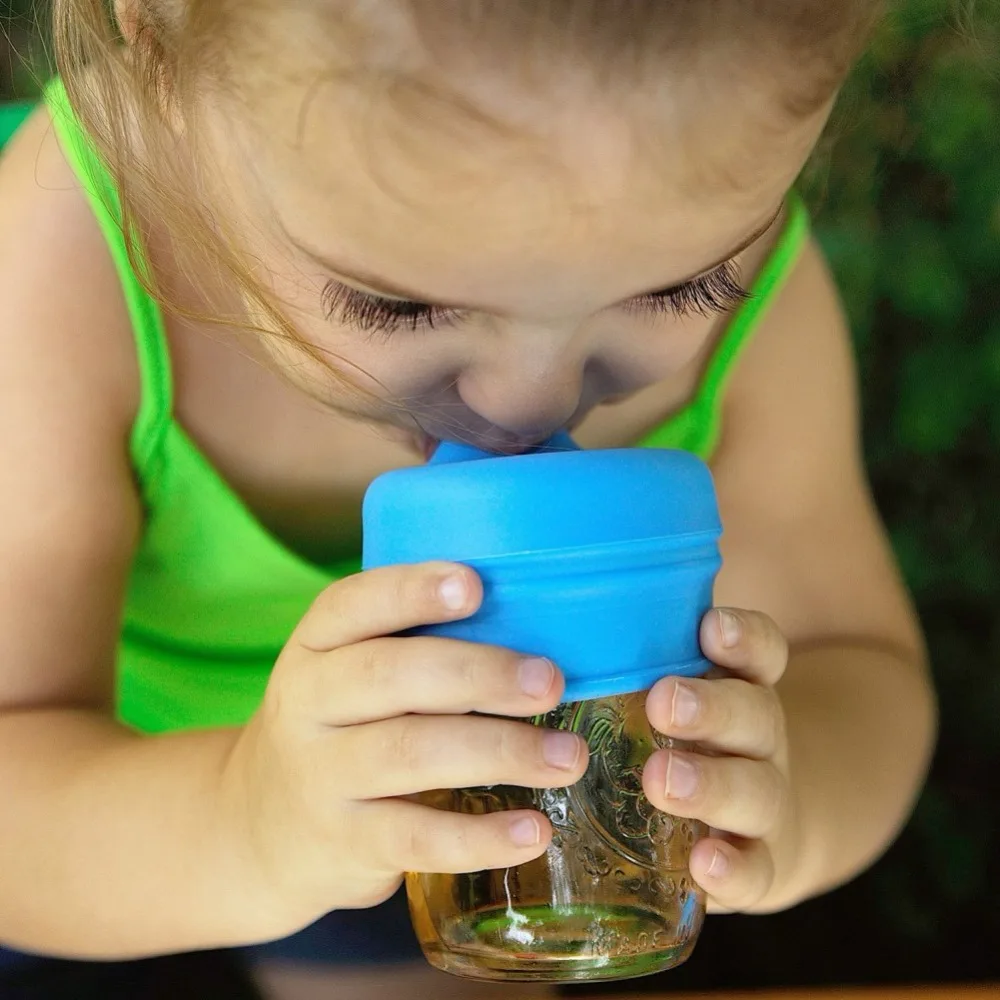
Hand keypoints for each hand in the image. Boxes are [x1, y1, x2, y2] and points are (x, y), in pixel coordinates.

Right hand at [218, 562, 587, 936]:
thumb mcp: (348, 674)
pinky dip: (480, 836)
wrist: (259, 828)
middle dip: (479, 674)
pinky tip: (535, 830)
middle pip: (391, 676)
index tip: (474, 585)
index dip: (412, 590)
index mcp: (316, 646)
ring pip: (411, 753)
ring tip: (567, 756)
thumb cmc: (340, 727)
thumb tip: (534, 622)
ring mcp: (320, 775)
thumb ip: (414, 646)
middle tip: (550, 681)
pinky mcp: (342, 843)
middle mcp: (307, 703)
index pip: (353, 604)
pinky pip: (416, 837)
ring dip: (500, 751)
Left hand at [642, 608, 797, 913]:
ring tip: (663, 780)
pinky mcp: (760, 865)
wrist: (758, 826)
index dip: (742, 637)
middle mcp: (759, 740)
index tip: (709, 626)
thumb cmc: (687, 741)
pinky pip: (756, 870)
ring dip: (712, 784)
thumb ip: (621, 659)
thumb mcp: (670, 695)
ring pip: (755, 790)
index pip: (759, 651)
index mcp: (737, 687)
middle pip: (754, 714)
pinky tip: (704, 864)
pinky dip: (734, 869)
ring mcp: (764, 803)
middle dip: (712, 707)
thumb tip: (515, 599)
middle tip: (664, 702)